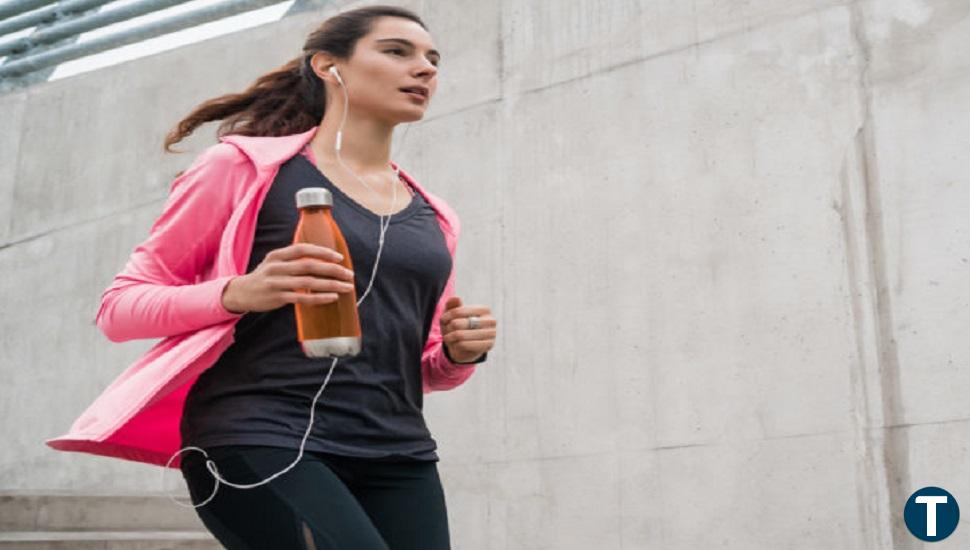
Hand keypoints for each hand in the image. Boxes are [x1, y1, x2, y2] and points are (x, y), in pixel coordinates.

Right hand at [221, 243, 355, 313]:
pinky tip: (332, 297)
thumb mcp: (274, 262)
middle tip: (349, 274)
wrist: (241, 293)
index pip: (303, 249)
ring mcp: (276, 283)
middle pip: (309, 265)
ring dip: (331, 285)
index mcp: (277, 255)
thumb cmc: (264, 277)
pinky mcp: (278, 298)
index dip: (322, 252)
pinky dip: (319, 297)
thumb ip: (293, 260)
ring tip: (346, 287)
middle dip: (332, 269)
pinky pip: (302, 298)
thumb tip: (322, 260)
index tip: (339, 257)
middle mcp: (277, 267)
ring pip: (309, 282)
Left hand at [438, 296, 495, 362]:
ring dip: (449, 338)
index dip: (445, 317)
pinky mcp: (487, 346)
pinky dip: (455, 345)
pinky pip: (463, 345)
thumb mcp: (453, 316)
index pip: (457, 311)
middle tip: (446, 331)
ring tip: (448, 338)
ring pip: (459, 335)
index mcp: (484, 309)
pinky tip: (455, 345)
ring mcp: (491, 334)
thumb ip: (452, 305)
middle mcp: (490, 320)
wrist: (466, 349)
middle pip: (457, 324)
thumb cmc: (459, 328)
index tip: (443, 321)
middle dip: (447, 328)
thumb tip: (456, 298)